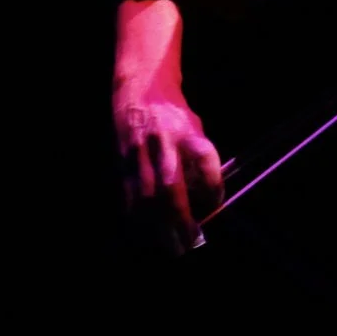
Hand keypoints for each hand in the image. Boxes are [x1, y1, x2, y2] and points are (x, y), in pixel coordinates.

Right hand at [116, 92, 223, 251]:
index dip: (212, 189)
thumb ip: (201, 160)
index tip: (215, 208)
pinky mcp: (121, 160)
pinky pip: (129, 194)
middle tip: (189, 243)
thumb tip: (207, 200)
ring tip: (170, 246)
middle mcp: (162, 141)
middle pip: (170, 186)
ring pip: (146, 196)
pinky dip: (138, 217)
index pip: (206, 162)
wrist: (138, 90)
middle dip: (179, 219)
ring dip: (157, 226)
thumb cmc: (172, 114)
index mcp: (187, 130)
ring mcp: (138, 151)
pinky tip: (146, 232)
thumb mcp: (195, 127)